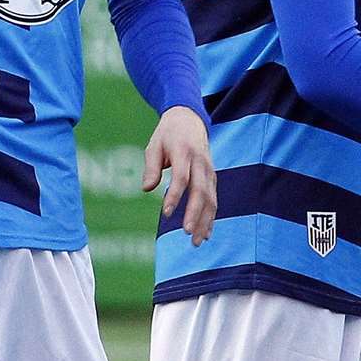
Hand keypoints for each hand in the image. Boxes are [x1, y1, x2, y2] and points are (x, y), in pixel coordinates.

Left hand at [144, 106, 215, 245]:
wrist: (190, 118)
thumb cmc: (167, 134)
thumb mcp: (154, 145)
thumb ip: (151, 167)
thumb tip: (146, 189)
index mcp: (185, 153)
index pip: (181, 178)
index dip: (174, 196)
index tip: (165, 213)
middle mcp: (201, 163)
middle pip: (200, 191)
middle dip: (194, 214)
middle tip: (186, 233)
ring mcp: (209, 170)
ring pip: (211, 198)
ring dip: (205, 221)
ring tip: (196, 242)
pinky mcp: (212, 177)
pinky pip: (213, 199)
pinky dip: (210, 217)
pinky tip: (205, 234)